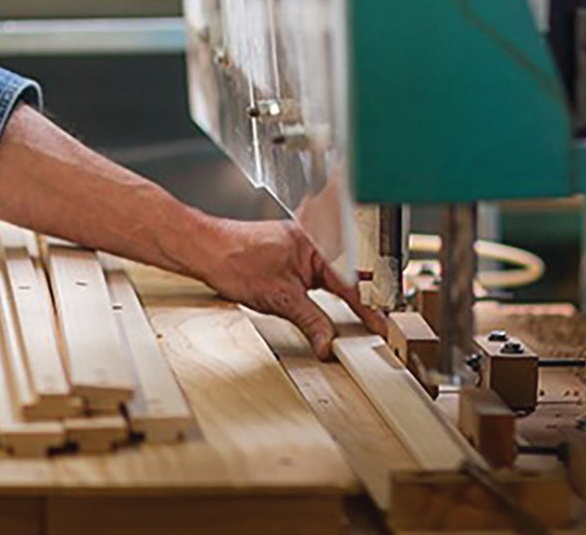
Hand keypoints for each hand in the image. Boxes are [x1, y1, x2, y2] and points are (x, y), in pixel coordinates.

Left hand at [185, 217, 384, 358]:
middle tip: (377, 324)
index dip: (367, 308)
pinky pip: (317, 274)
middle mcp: (310, 243)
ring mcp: (298, 248)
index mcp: (316, 245)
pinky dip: (328, 291)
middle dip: (363, 298)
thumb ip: (311, 321)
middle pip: (347, 276)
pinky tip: (333, 302)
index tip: (380, 326)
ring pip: (332, 275)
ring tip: (362, 316)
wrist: (205, 250)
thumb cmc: (235, 260)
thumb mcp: (281, 299)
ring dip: (346, 295)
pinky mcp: (287, 256)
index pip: (350, 283)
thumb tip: (328, 342)